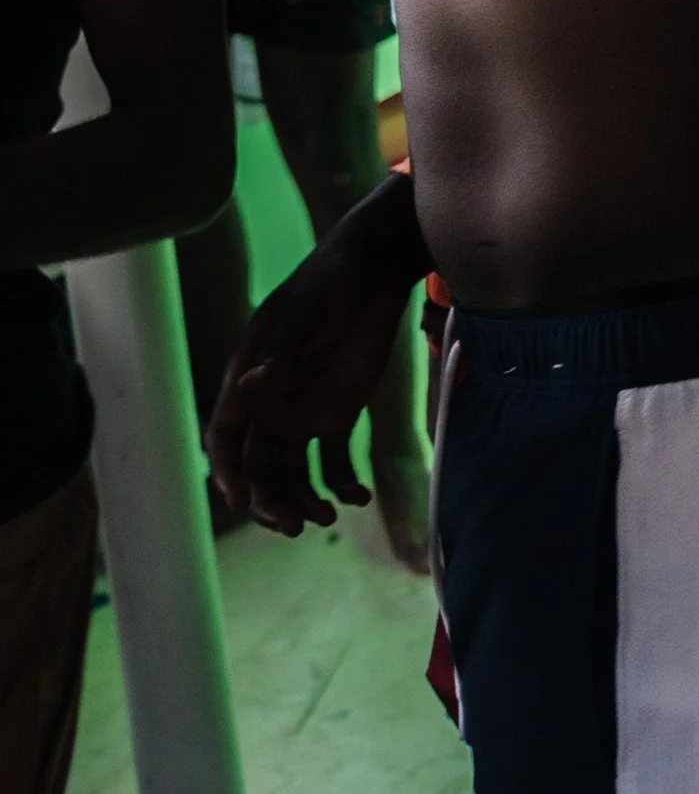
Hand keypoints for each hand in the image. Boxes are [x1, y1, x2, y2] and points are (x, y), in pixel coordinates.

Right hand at [208, 178, 424, 535]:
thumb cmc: (331, 284)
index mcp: (249, 380)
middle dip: (269, 499)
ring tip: (329, 516)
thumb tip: (249, 387)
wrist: (376, 270)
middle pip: (259, 466)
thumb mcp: (306, 316)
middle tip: (292, 524)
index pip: (227, 437)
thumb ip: (280, 355)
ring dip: (304, 499)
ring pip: (292, 472)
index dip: (228, 472)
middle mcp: (271, 404)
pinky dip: (342, 483)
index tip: (241, 502)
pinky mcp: (338, 414)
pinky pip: (333, 462)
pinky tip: (359, 495)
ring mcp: (303, 412)